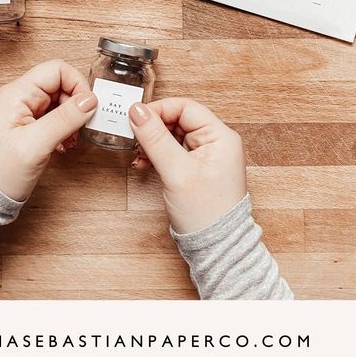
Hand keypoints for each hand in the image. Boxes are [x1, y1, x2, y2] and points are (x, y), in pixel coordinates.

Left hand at [0, 59, 96, 201]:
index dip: (77, 84)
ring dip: (71, 118)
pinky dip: (64, 128)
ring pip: (59, 100)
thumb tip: (90, 99)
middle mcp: (19, 97)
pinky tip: (63, 144)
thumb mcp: (35, 144)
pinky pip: (54, 116)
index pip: (56, 70)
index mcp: (17, 93)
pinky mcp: (28, 125)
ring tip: (70, 140)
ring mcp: (23, 111)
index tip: (87, 107)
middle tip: (80, 128)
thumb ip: (64, 119)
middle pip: (60, 84)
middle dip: (76, 104)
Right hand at [128, 98, 245, 233]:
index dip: (159, 110)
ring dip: (153, 142)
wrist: (217, 249)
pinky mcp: (198, 168)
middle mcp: (217, 142)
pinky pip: (174, 150)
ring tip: (139, 155)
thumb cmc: (206, 214)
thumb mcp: (176, 172)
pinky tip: (145, 163)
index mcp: (221, 136)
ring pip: (174, 135)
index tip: (136, 119)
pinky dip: (158, 154)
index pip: (185, 107)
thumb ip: (155, 138)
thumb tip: (137, 111)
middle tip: (134, 139)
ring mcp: (208, 155)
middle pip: (179, 119)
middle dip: (154, 128)